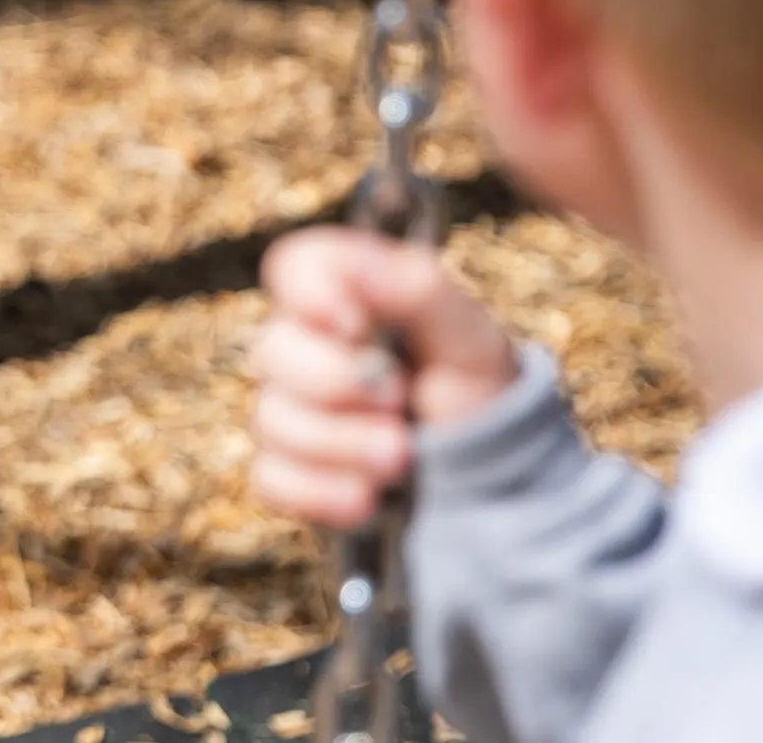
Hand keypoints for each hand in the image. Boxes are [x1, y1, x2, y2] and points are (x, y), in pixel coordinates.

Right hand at [248, 228, 520, 527]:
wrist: (492, 480)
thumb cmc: (478, 393)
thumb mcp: (470, 337)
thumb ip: (417, 290)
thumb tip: (358, 263)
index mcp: (347, 297)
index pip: (293, 267)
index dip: (308, 293)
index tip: (353, 325)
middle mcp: (306, 347)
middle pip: (272, 350)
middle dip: (337, 384)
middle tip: (399, 404)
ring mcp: (291, 410)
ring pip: (271, 419)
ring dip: (341, 444)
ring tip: (402, 460)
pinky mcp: (288, 470)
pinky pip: (270, 478)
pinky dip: (319, 492)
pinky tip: (366, 498)